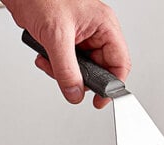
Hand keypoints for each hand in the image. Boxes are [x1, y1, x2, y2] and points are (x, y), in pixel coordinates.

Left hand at [2, 0, 130, 107]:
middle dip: (78, 78)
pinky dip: (53, 65)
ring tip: (49, 60)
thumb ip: (67, 71)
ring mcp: (80, 37)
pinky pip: (65, 64)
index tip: (100, 100)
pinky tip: (43, 56)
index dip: (111, 86)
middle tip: (64, 75)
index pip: (119, 63)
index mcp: (103, 24)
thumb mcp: (56, 36)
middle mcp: (94, 31)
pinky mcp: (65, 40)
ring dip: (61, 72)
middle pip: (98, 70)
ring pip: (79, 70)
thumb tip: (75, 93)